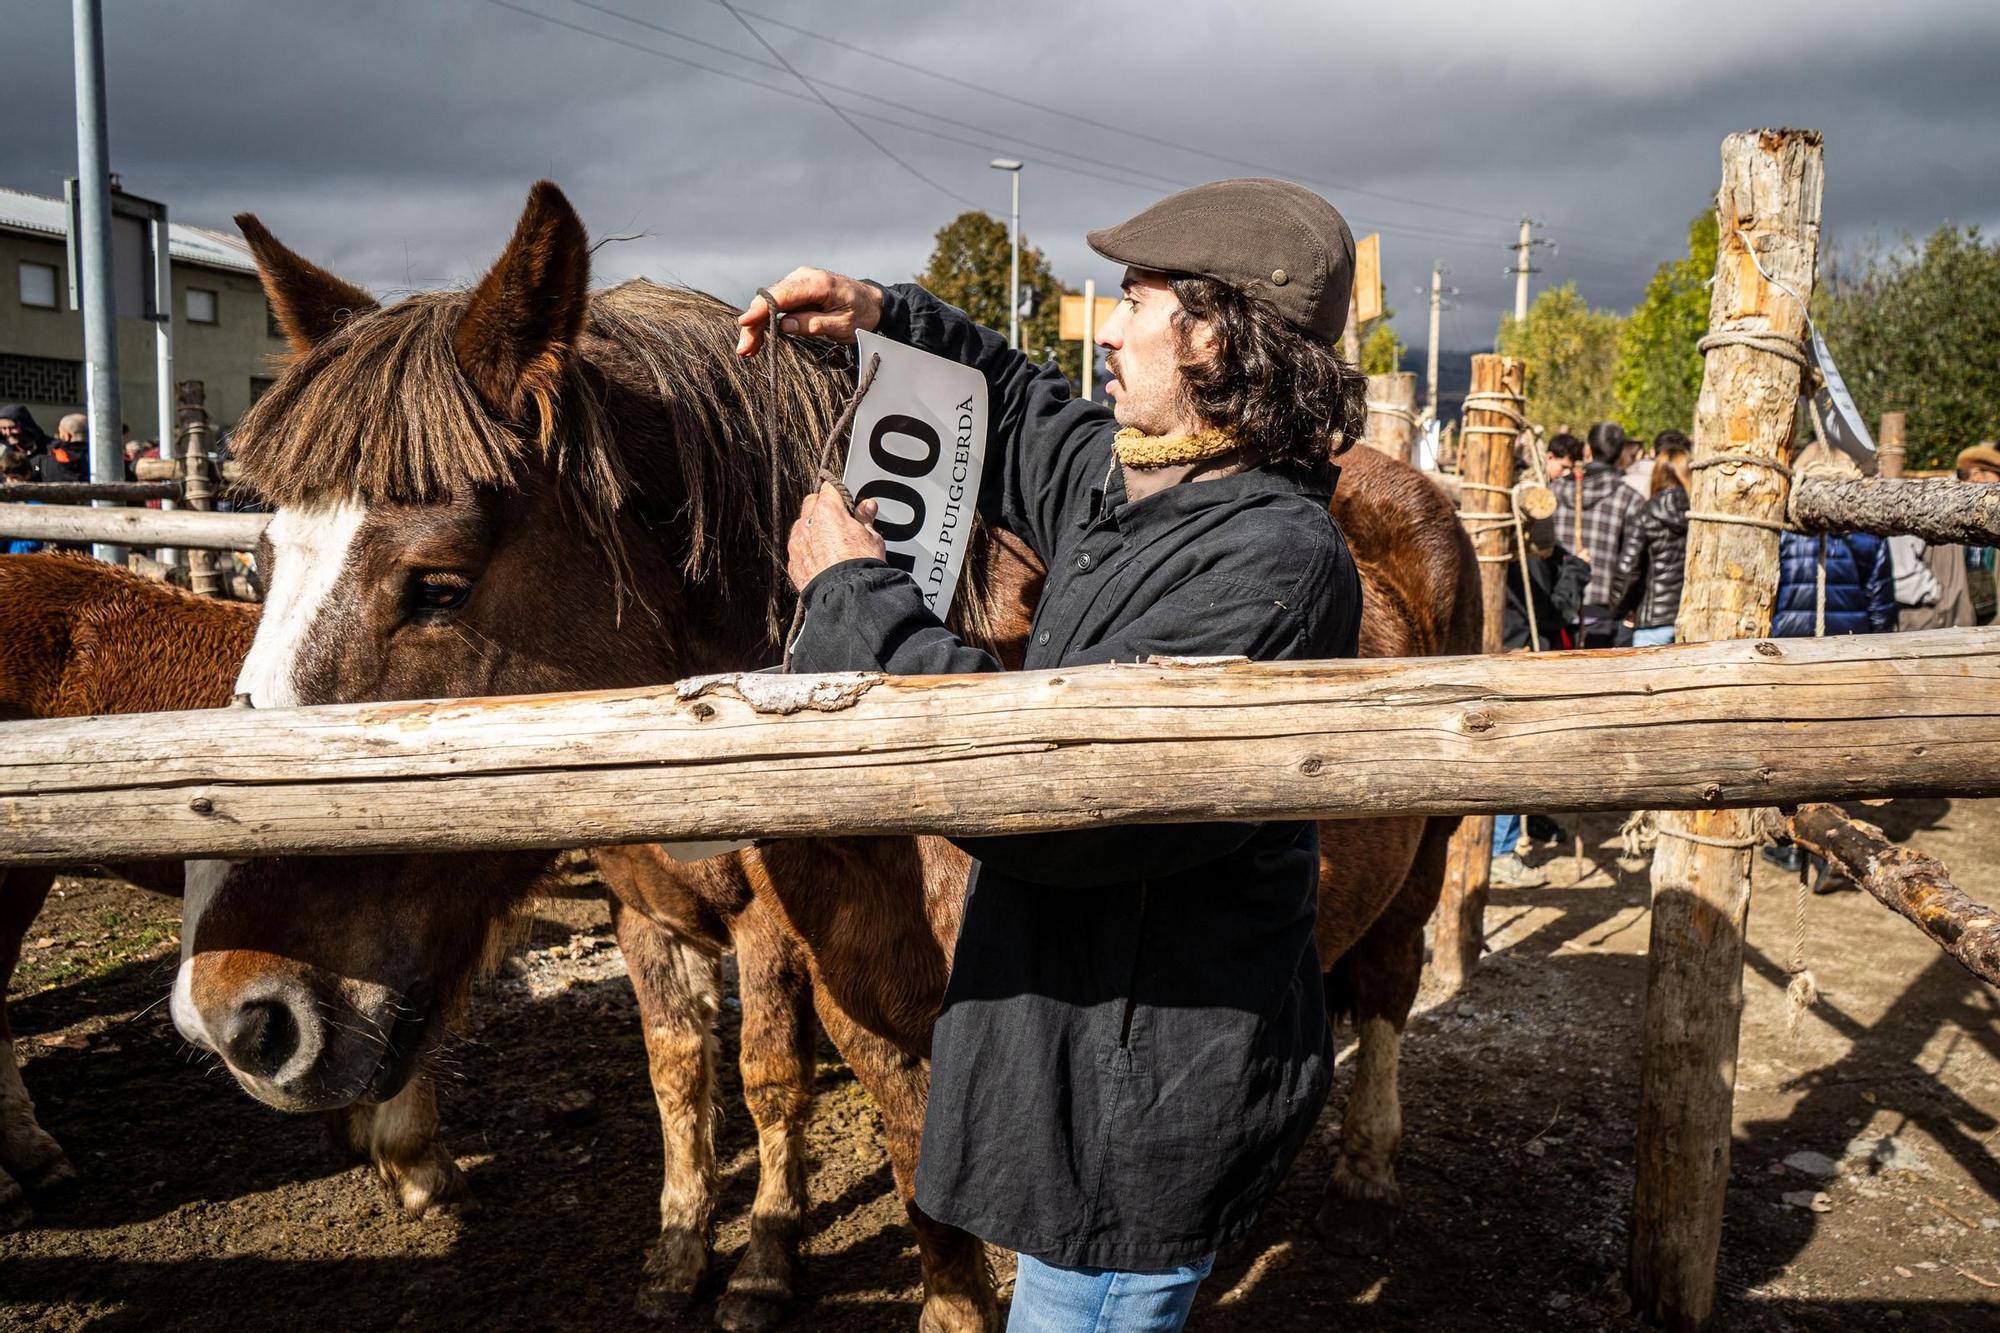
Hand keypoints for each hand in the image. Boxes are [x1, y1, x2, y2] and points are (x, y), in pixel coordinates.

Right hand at [737, 267, 883, 356]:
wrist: (873, 302)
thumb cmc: (861, 314)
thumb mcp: (842, 326)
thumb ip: (813, 324)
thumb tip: (783, 325)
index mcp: (818, 284)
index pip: (781, 295)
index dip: (760, 309)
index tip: (745, 323)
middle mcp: (804, 277)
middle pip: (770, 299)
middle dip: (753, 323)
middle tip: (744, 350)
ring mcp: (799, 281)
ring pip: (769, 302)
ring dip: (756, 325)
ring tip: (748, 350)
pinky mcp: (797, 289)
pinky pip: (776, 303)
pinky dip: (765, 320)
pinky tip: (758, 338)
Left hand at [787, 482, 883, 591]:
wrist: (846, 595)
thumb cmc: (860, 565)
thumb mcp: (872, 538)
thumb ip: (865, 519)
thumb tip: (867, 507)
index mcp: (827, 510)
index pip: (829, 488)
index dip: (839, 494)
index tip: (847, 502)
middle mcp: (807, 523)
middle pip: (811, 503)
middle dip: (823, 508)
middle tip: (840, 521)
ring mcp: (797, 543)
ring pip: (802, 526)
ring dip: (812, 529)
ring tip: (831, 544)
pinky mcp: (793, 563)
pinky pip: (798, 549)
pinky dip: (807, 551)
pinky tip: (822, 560)